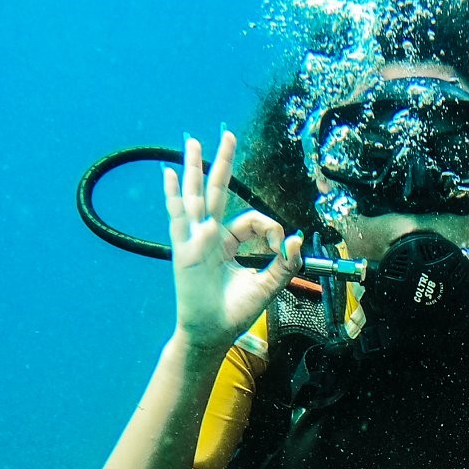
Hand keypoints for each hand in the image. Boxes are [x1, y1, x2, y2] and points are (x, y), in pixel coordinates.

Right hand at [166, 132, 302, 348]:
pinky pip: (178, 218)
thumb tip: (299, 238)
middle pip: (217, 191)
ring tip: (192, 142)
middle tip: (228, 135)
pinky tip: (169, 175)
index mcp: (229, 244)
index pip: (251, 220)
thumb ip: (285, 263)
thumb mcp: (267, 285)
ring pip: (196, 196)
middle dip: (223, 163)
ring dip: (195, 168)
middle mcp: (210, 237)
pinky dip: (174, 196)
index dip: (271, 228)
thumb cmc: (234, 312)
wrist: (212, 333)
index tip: (281, 247)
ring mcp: (195, 240)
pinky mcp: (184, 249)